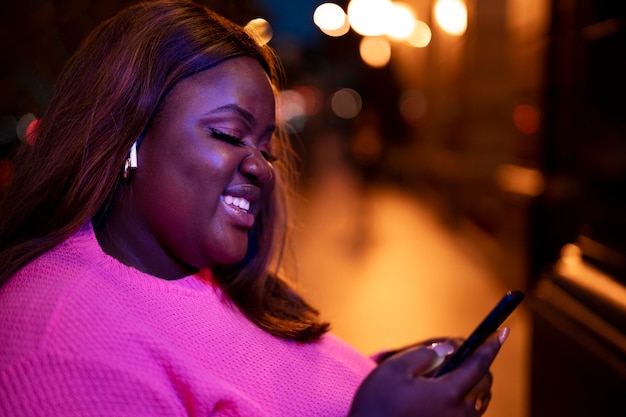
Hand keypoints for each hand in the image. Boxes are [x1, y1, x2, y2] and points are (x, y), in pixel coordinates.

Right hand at [348, 328, 508, 416]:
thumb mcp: (395, 369)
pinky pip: (469, 415)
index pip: (479, 364)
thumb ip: (425, 354)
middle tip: (464, 353)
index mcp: (448, 394)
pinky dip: (465, 400)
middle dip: (480, 364)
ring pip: (478, 401)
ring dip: (473, 384)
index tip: (502, 332)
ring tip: (454, 374)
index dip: (491, 345)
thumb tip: (449, 350)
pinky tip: (448, 394)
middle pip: (484, 383)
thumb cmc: (378, 404)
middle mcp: (458, 414)